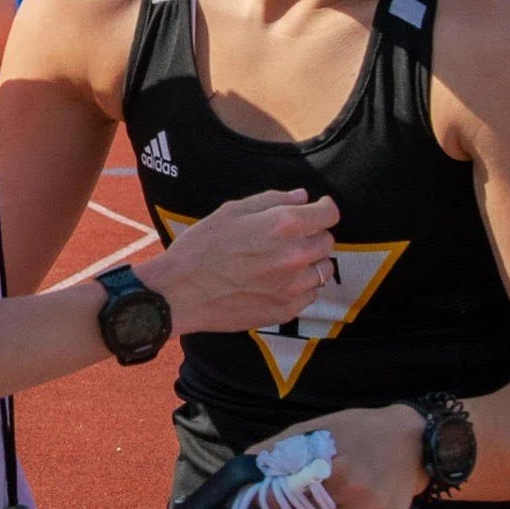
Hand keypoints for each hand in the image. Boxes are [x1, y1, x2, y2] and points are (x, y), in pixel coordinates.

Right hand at [135, 188, 340, 335]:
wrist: (180, 293)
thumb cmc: (200, 248)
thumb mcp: (231, 211)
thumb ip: (272, 200)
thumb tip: (302, 197)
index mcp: (284, 226)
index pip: (329, 215)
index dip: (323, 209)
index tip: (317, 210)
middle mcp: (295, 256)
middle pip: (327, 242)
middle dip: (314, 235)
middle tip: (291, 237)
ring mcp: (292, 287)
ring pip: (323, 271)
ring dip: (311, 263)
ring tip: (286, 261)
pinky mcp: (285, 310)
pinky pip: (310, 295)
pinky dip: (301, 287)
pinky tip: (279, 282)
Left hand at [251, 402, 423, 508]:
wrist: (413, 442)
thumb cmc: (359, 432)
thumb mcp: (318, 428)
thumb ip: (280, 446)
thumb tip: (246, 464)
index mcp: (334, 463)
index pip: (285, 494)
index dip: (272, 499)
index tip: (270, 497)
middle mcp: (355, 490)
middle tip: (307, 499)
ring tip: (329, 508)